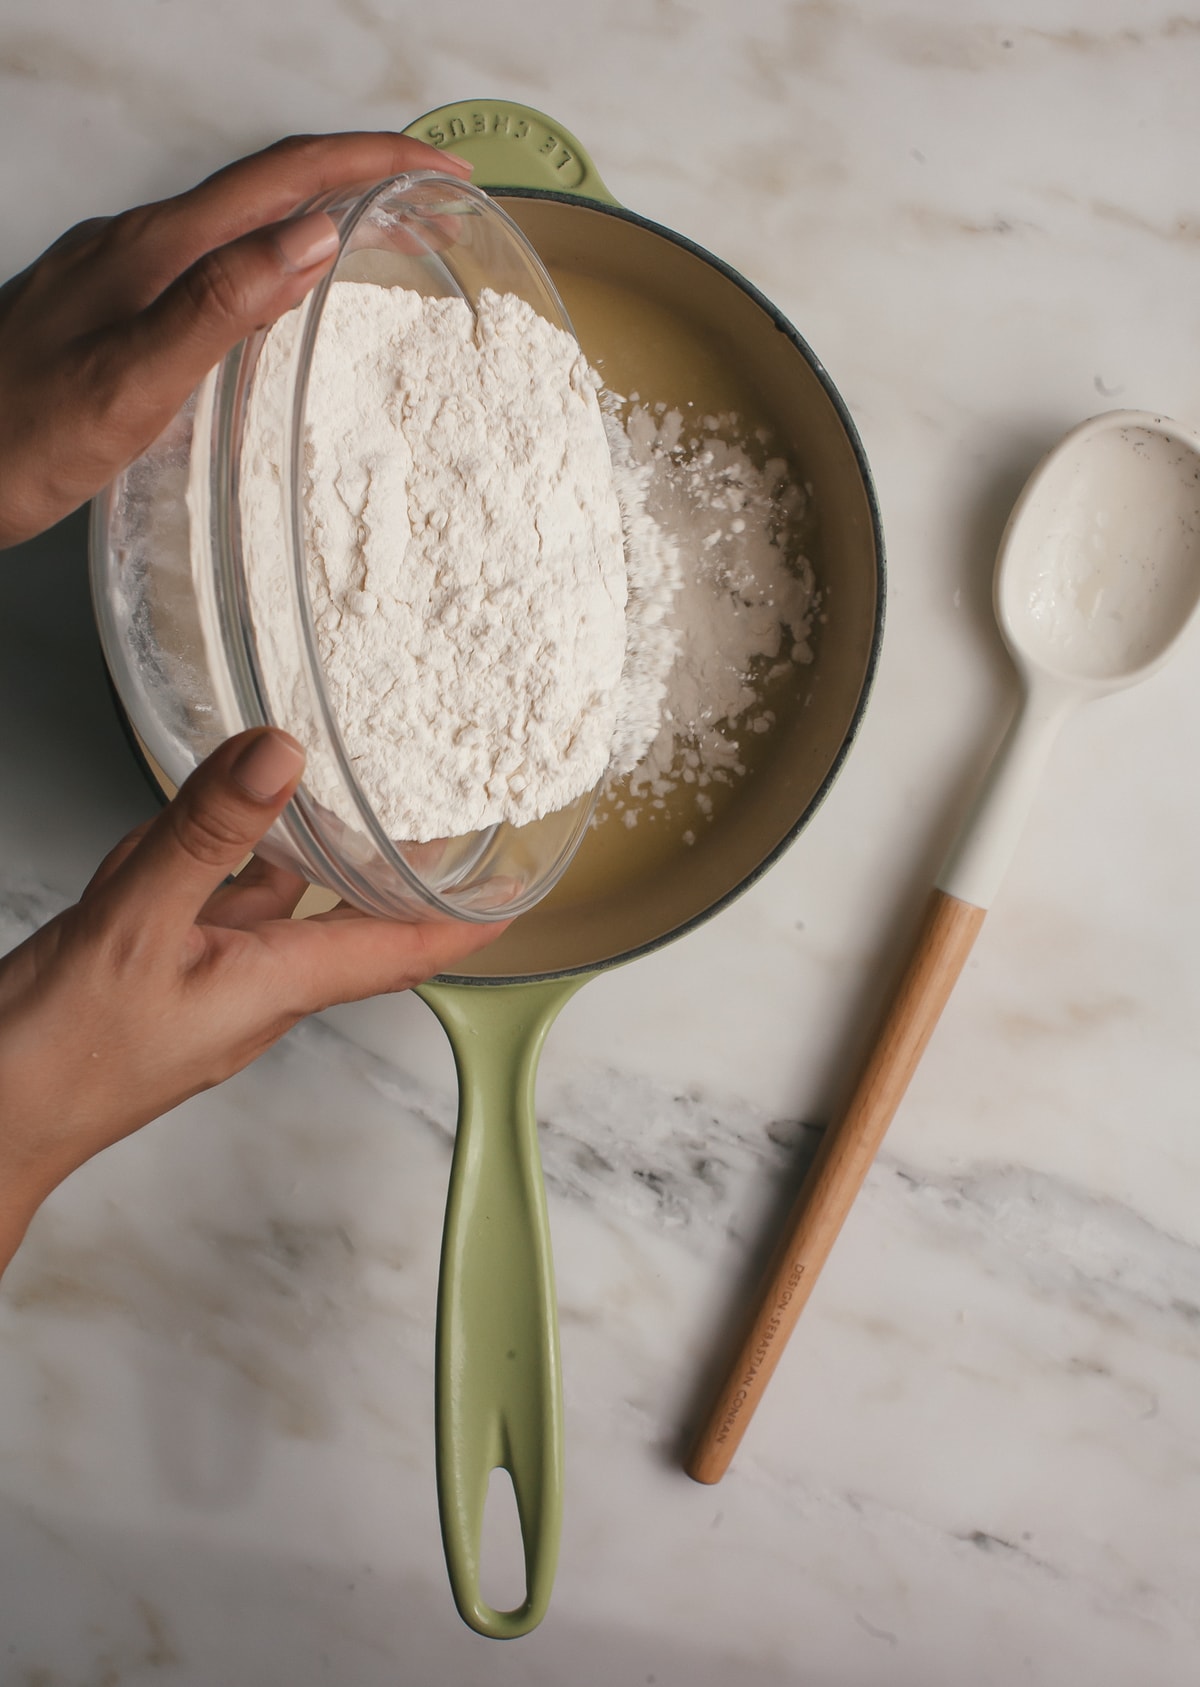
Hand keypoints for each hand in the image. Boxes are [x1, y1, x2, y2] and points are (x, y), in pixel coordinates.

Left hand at [0, 131, 469, 547]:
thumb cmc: (18, 441)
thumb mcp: (131, 384)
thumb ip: (220, 306)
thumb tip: (313, 237)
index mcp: (156, 252)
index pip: (285, 177)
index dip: (373, 163)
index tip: (444, 173)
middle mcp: (141, 247)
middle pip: (271, 186)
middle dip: (364, 181)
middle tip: (434, 209)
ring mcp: (125, 274)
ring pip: (243, 221)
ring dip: (322, 217)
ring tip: (385, 242)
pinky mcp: (115, 307)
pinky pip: (214, 259)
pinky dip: (275, 258)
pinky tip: (286, 295)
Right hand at [0, 730, 503, 1270]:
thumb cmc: (55, 1064)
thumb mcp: (133, 929)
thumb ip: (205, 839)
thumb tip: (281, 757)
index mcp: (275, 986)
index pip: (401, 948)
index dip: (466, 918)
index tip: (522, 886)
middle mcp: (255, 983)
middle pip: (346, 913)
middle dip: (390, 858)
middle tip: (440, 802)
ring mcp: (205, 977)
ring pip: (271, 893)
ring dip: (296, 843)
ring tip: (327, 778)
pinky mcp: (158, 967)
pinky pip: (206, 898)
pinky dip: (209, 854)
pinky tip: (189, 818)